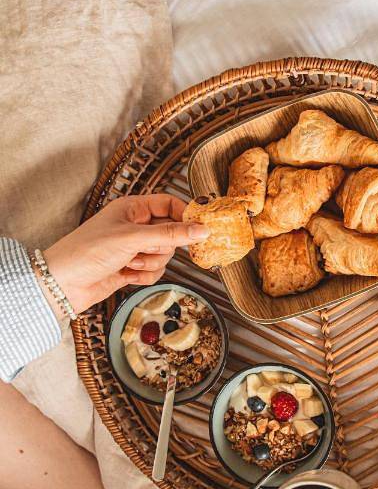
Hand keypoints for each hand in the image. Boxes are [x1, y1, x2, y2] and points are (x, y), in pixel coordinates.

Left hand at [42, 195, 207, 313]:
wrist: (63, 284)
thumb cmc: (87, 251)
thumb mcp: (132, 238)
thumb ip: (170, 235)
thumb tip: (202, 230)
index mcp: (132, 208)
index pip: (169, 204)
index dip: (186, 215)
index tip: (201, 229)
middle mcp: (135, 226)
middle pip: (170, 233)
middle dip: (160, 247)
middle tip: (142, 249)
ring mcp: (134, 248)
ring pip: (164, 255)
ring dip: (150, 263)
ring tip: (128, 263)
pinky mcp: (132, 268)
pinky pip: (155, 271)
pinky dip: (144, 276)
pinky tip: (126, 276)